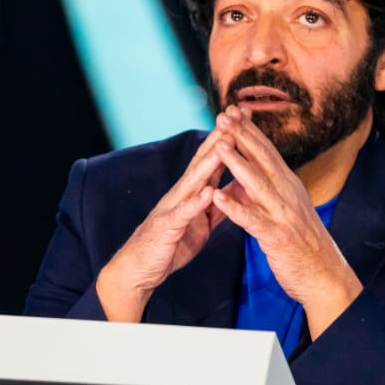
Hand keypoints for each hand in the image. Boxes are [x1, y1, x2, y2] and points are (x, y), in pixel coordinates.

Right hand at [96, 127, 229, 320]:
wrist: (139, 269)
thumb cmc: (171, 243)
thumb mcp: (200, 222)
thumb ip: (217, 205)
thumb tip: (237, 190)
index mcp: (193, 192)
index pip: (213, 159)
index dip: (230, 138)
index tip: (246, 117)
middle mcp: (182, 193)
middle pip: (204, 160)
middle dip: (221, 138)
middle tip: (237, 116)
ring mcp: (173, 207)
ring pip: (194, 181)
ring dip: (210, 162)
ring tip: (226, 143)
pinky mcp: (168, 227)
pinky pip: (183, 213)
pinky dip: (196, 202)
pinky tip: (209, 192)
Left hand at [211, 105, 361, 338]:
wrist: (325, 275)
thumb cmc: (305, 243)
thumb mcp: (290, 209)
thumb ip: (273, 190)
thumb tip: (256, 173)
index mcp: (289, 186)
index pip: (268, 152)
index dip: (250, 130)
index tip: (234, 110)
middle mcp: (288, 194)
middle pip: (263, 159)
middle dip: (242, 135)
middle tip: (224, 114)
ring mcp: (283, 214)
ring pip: (257, 183)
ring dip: (237, 163)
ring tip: (219, 145)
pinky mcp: (276, 236)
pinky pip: (251, 219)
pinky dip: (234, 207)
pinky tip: (217, 197)